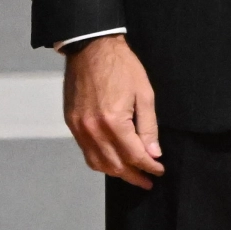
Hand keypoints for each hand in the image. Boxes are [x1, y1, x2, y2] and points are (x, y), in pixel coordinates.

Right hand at [64, 37, 163, 188]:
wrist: (91, 48)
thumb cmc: (122, 67)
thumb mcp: (145, 94)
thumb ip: (148, 127)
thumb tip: (153, 153)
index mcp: (113, 121)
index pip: (134, 155)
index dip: (149, 166)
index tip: (159, 170)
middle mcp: (93, 129)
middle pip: (115, 165)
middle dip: (134, 175)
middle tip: (147, 181)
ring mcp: (79, 127)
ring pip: (98, 163)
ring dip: (116, 172)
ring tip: (132, 175)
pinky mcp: (71, 123)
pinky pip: (85, 151)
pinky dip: (100, 161)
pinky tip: (112, 161)